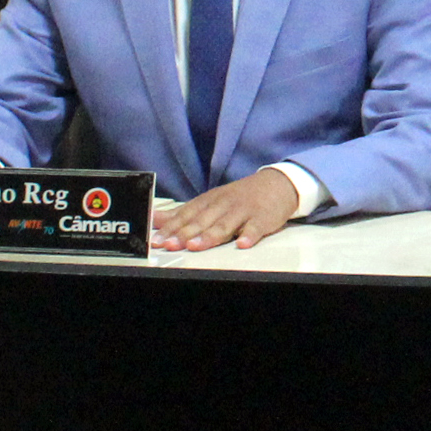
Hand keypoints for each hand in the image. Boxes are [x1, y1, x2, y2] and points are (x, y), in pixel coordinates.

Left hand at [155, 167, 302, 250]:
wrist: (276, 184)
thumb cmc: (239, 197)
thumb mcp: (209, 201)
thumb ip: (182, 213)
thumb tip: (154, 219)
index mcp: (209, 201)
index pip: (186, 215)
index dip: (170, 228)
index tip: (157, 240)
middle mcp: (223, 205)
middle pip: (202, 221)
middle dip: (184, 234)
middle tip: (170, 245)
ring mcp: (243, 211)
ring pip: (225, 225)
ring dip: (210, 236)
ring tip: (196, 246)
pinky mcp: (262, 218)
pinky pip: (256, 228)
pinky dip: (249, 236)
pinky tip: (242, 244)